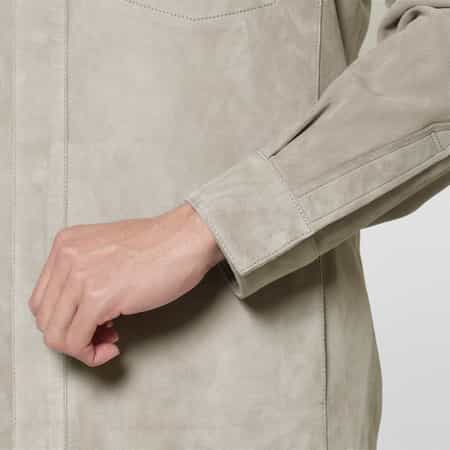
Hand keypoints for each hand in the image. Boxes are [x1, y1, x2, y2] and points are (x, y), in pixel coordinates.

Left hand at [28, 202, 223, 366]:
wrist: (186, 239)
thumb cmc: (160, 245)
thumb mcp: (108, 251)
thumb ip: (86, 274)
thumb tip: (80, 313)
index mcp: (66, 244)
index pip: (43, 298)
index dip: (65, 319)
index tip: (91, 323)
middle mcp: (66, 258)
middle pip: (45, 318)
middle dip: (71, 336)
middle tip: (101, 336)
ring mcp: (79, 277)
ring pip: (55, 335)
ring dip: (81, 348)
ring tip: (108, 342)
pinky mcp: (97, 298)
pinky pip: (76, 342)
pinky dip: (92, 354)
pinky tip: (114, 345)